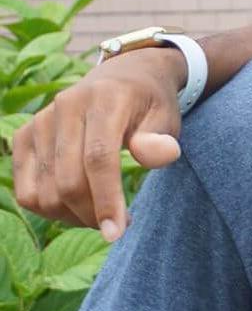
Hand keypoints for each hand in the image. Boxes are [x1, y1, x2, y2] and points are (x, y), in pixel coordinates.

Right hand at [10, 46, 187, 240]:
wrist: (124, 77)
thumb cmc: (149, 105)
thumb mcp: (167, 117)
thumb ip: (161, 138)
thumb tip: (162, 154)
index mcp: (105, 98)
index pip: (99, 158)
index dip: (106, 199)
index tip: (116, 233)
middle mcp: (66, 105)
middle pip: (68, 179)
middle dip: (92, 213)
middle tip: (117, 223)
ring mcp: (40, 120)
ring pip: (43, 191)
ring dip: (71, 216)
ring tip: (100, 213)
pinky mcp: (25, 136)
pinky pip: (26, 190)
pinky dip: (48, 209)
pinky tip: (75, 207)